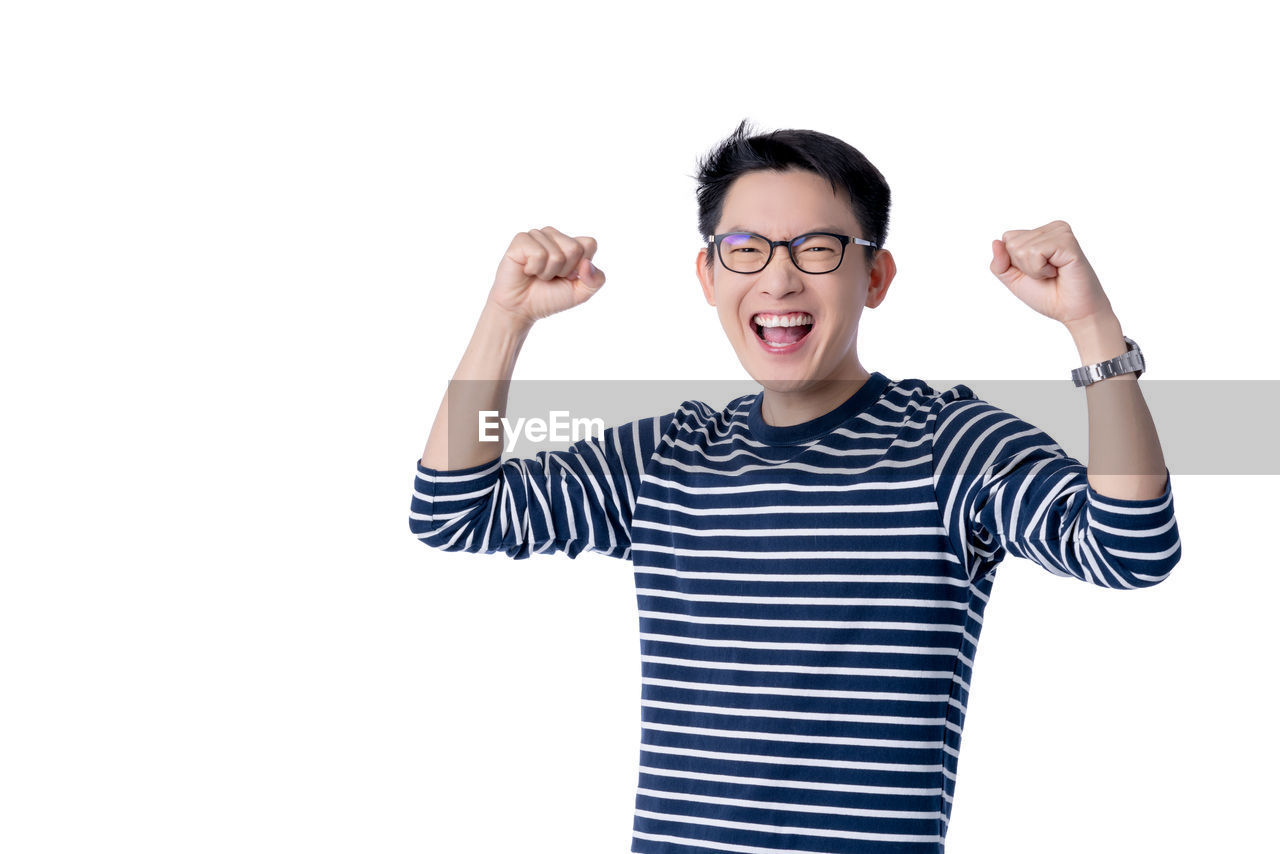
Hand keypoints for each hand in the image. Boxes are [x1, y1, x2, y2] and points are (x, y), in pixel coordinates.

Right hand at [486, 226, 605, 325]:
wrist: (522, 309)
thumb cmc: (549, 298)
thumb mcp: (581, 293)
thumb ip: (596, 280)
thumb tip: (587, 263)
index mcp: (571, 244)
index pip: (590, 244)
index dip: (581, 267)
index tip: (568, 276)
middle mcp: (554, 236)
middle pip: (575, 248)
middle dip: (564, 270)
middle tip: (550, 277)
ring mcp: (538, 235)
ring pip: (557, 254)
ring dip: (548, 272)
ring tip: (538, 274)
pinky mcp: (521, 240)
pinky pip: (538, 254)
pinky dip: (535, 269)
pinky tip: (527, 270)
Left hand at [989, 220, 1114, 329]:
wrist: (1071, 311)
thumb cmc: (1047, 295)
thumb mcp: (1013, 279)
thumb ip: (999, 263)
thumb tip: (995, 242)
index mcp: (1039, 234)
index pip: (1007, 238)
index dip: (1014, 262)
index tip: (1034, 272)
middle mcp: (1050, 229)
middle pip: (1012, 242)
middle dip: (1022, 266)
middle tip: (1045, 274)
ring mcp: (1060, 232)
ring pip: (1021, 247)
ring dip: (1032, 269)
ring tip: (1052, 273)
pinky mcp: (1067, 240)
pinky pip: (1035, 252)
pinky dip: (1040, 269)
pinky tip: (1057, 271)